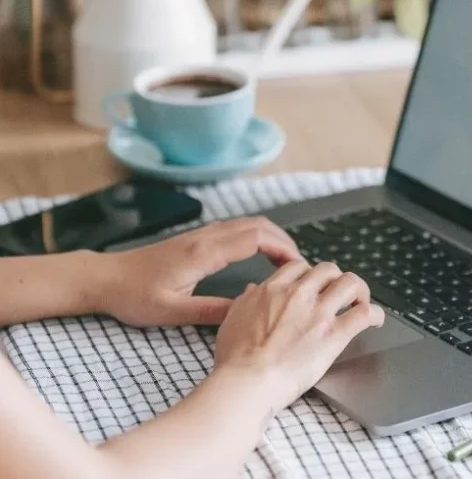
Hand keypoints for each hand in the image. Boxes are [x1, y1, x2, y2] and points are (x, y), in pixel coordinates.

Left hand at [95, 218, 301, 327]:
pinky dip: (257, 236)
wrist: (107, 278)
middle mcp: (206, 237)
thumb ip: (212, 312)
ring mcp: (201, 234)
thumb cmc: (135, 296)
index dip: (282, 248)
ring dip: (271, 236)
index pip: (255, 237)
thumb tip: (247, 312)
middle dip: (284, 240)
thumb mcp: (173, 312)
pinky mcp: (197, 238)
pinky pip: (236, 229)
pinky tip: (260, 255)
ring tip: (286, 262)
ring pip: (247, 223)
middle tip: (300, 265)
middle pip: (257, 224)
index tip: (298, 266)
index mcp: (204, 252)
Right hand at [214, 261, 384, 412]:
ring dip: (359, 290)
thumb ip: (246, 300)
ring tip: (360, 300)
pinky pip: (364, 314)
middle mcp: (299, 294)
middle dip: (335, 278)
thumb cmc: (236, 358)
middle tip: (338, 292)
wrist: (247, 381)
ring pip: (350, 283)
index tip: (314, 284)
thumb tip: (253, 290)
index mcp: (274, 288)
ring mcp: (319, 312)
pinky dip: (374, 313)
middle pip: (328, 269)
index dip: (310, 274)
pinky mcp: (334, 335)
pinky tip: (375, 319)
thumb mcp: (233, 318)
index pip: (300, 267)